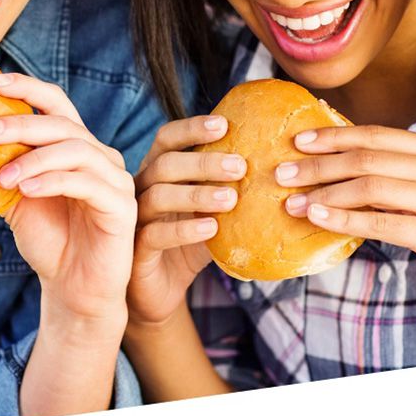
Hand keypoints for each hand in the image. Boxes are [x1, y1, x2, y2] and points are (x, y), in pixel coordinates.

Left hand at [0, 73, 135, 327]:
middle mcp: (100, 155)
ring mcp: (115, 178)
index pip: (56, 103)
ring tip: (1, 175)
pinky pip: (86, 182)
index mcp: (77, 146)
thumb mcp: (18, 196)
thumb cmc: (49, 239)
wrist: (73, 289)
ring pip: (75, 148)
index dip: (27, 87)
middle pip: (62, 123)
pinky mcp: (122, 204)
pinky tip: (25, 189)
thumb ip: (5, 165)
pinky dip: (52, 180)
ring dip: (33, 157)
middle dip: (20, 123)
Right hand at [126, 115, 246, 330]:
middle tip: (240, 166)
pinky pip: (155, 234)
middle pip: (165, 163)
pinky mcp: (136, 250)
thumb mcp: (212, 212)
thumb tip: (279, 169)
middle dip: (203, 162)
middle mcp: (141, 188)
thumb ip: (230, 189)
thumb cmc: (189, 242)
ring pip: (158, 195)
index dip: (192, 128)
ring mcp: (135, 218)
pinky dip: (184, 229)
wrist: (163, 290)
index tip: (224, 125)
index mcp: (157, 171)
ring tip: (231, 199)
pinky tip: (211, 228)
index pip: (167, 138)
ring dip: (197, 194)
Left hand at [280, 124, 415, 315]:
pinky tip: (317, 218)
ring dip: (322, 193)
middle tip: (281, 172)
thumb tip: (342, 163)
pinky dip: (342, 219)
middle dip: (317, 165)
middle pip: (364, 158)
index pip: (373, 135)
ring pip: (367, 186)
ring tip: (291, 201)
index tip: (298, 141)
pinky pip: (378, 222)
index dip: (332, 136)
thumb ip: (399, 171)